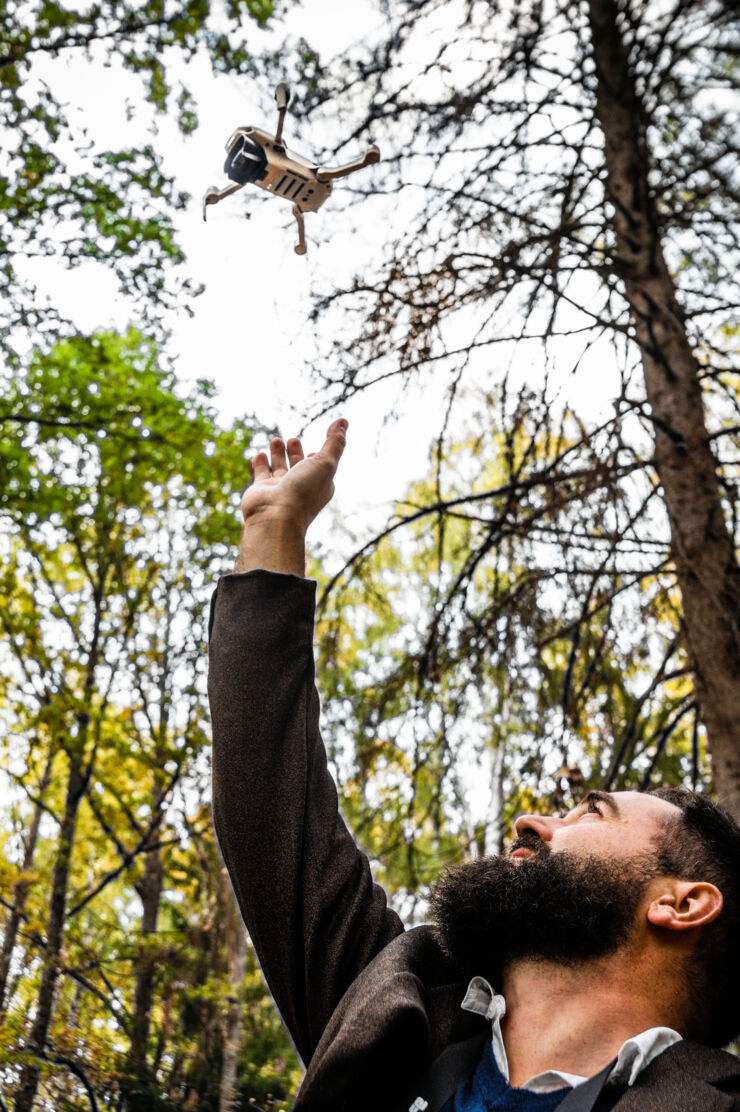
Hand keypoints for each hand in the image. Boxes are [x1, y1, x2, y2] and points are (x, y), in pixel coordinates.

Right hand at [241, 418, 347, 533]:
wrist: (275, 517)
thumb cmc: (304, 492)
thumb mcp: (326, 463)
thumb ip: (335, 442)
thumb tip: (344, 421)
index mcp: (319, 484)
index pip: (320, 468)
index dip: (319, 458)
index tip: (317, 450)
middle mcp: (300, 487)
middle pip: (298, 466)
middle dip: (296, 452)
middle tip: (292, 440)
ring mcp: (280, 489)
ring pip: (279, 468)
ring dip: (278, 453)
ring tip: (276, 440)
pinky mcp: (261, 490)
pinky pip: (261, 473)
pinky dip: (261, 463)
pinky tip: (260, 454)